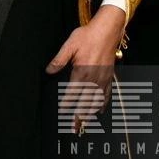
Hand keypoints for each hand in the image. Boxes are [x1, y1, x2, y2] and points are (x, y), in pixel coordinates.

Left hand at [46, 4, 127, 129]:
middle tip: (74, 128)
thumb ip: (59, 60)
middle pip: (86, 101)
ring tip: (85, 125)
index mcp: (82, 70)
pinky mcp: (109, 76)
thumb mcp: (69, 45)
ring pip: (97, 100)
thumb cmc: (87, 36)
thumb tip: (48, 70)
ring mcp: (103, 78)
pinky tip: (99, 111)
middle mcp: (94, 77)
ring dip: (90, 113)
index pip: (73, 91)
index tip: (63, 112)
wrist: (107, 30)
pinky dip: (103, 104)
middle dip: (79, 115)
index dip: (67, 102)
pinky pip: (106, 94)